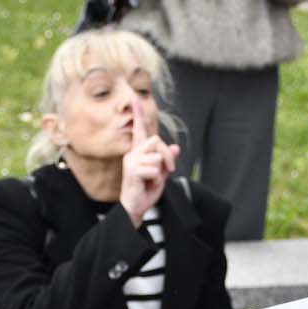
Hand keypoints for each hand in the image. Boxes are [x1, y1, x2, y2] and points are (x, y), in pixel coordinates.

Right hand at [118, 98, 179, 227]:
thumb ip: (167, 160)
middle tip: (169, 171)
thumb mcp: (162, 174)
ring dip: (161, 171)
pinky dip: (156, 179)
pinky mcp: (132, 170)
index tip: (135, 99)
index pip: (139, 130)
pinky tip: (146, 184)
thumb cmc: (146, 191)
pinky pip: (155, 169)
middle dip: (168, 156)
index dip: (138, 115)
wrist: (135, 208)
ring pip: (157, 156)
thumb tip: (176, 147)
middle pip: (157, 140)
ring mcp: (131, 161)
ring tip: (152, 180)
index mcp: (139, 152)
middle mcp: (133, 153)